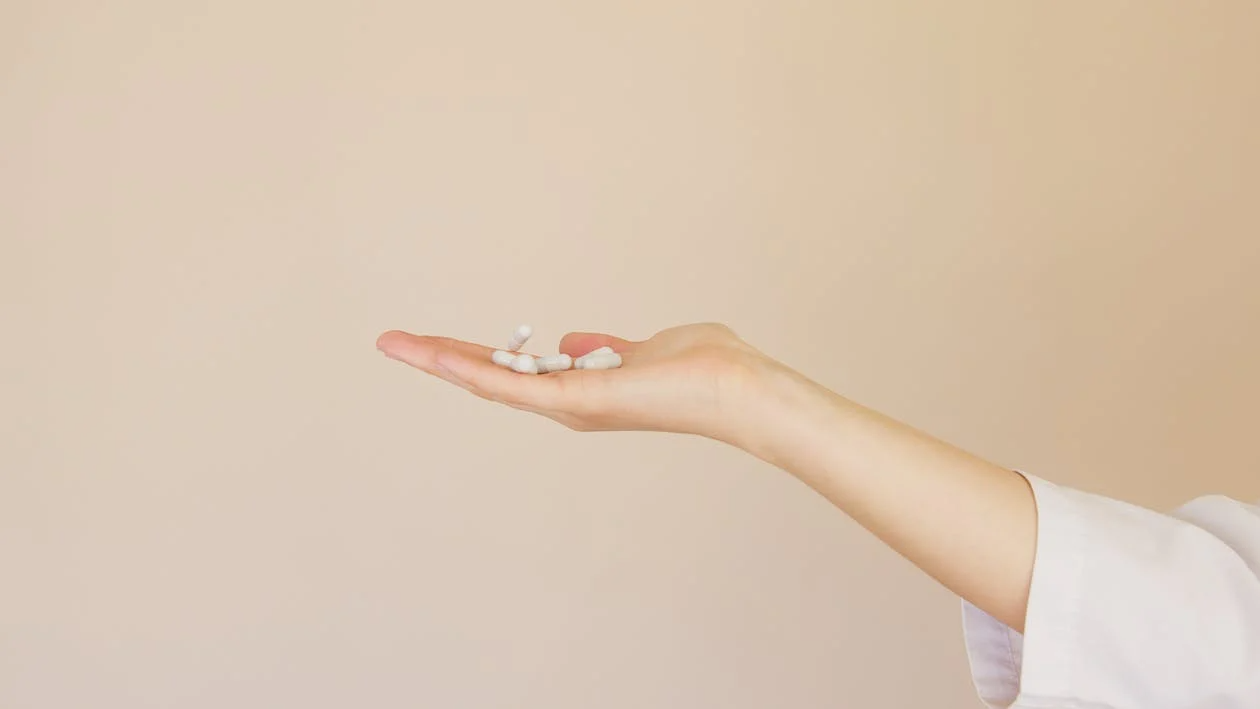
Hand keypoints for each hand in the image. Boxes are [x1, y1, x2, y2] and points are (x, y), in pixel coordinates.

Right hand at [375, 323, 773, 443]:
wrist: (737, 389)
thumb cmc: (702, 370)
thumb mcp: (639, 350)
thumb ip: (603, 350)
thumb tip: (573, 341)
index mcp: (578, 391)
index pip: (511, 372)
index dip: (468, 356)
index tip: (431, 342)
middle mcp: (566, 404)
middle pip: (489, 379)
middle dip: (438, 360)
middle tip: (390, 342)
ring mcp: (570, 405)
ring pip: (491, 383)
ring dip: (440, 362)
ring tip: (396, 344)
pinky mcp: (580, 398)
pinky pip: (517, 385)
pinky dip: (475, 370)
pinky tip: (440, 355)